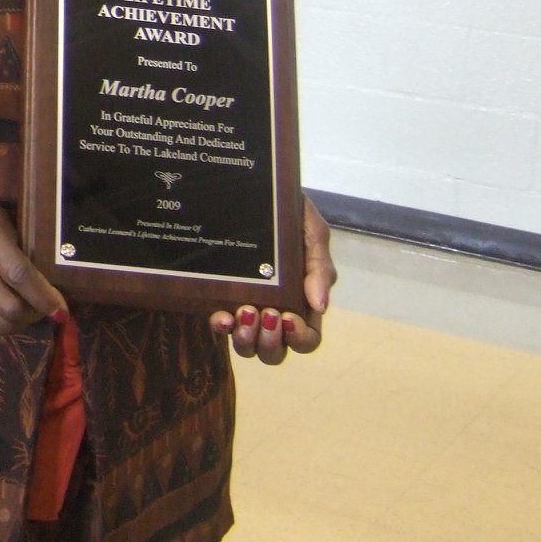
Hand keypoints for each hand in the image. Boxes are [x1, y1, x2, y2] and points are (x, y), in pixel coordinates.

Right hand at [0, 193, 66, 336]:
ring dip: (20, 323)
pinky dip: (1, 326)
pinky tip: (6, 313)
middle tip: (45, 308)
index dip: (43, 295)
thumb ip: (15, 242)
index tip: (61, 309)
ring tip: (27, 312)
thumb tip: (46, 277)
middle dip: (35, 313)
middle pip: (9, 306)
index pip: (18, 273)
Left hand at [210, 196, 335, 363]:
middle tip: (267, 314)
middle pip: (276, 352)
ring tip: (244, 312)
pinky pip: (221, 327)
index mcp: (302, 301)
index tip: (288, 316)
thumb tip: (319, 305)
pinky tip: (221, 314)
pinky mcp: (221, 298)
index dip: (300, 338)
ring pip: (249, 347)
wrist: (254, 189)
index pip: (307, 338)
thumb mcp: (312, 232)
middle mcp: (275, 311)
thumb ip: (319, 266)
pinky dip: (222, 327)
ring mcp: (246, 307)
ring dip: (247, 340)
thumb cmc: (289, 212)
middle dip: (272, 342)